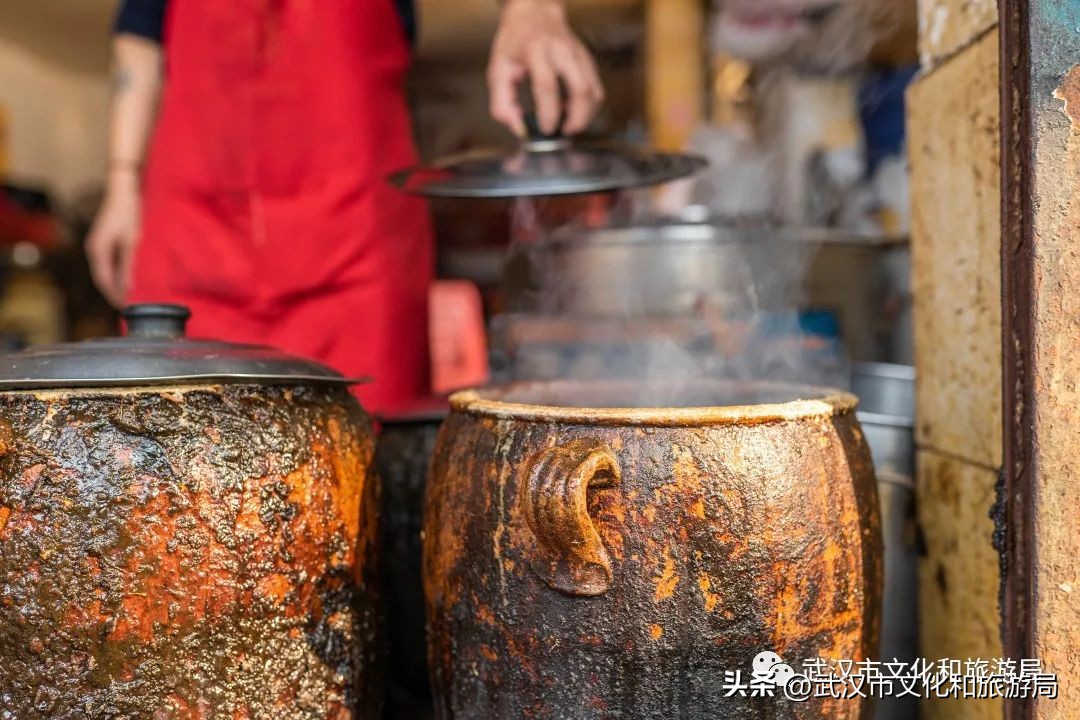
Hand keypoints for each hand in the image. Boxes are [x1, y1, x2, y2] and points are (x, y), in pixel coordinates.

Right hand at [86, 170, 140, 307]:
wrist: (123, 190)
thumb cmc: (129, 214)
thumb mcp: (132, 241)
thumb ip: (129, 265)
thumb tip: (128, 288)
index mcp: (98, 250)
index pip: (104, 281)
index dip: (114, 296)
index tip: (126, 309)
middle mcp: (93, 249)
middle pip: (102, 278)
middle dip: (114, 293)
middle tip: (129, 307)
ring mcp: (97, 245)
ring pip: (104, 271)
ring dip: (115, 283)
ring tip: (130, 296)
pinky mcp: (103, 241)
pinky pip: (108, 262)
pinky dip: (116, 273)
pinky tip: (128, 278)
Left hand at [488, 0, 603, 136]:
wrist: (535, 13)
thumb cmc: (516, 41)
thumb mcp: (498, 68)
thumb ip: (501, 101)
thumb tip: (515, 125)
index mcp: (536, 51)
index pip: (547, 86)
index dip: (549, 112)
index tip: (545, 129)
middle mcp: (562, 51)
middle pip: (580, 89)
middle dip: (577, 118)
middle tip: (565, 132)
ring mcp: (578, 55)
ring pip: (593, 91)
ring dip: (586, 115)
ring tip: (570, 125)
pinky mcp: (587, 60)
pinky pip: (596, 88)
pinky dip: (588, 106)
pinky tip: (574, 110)